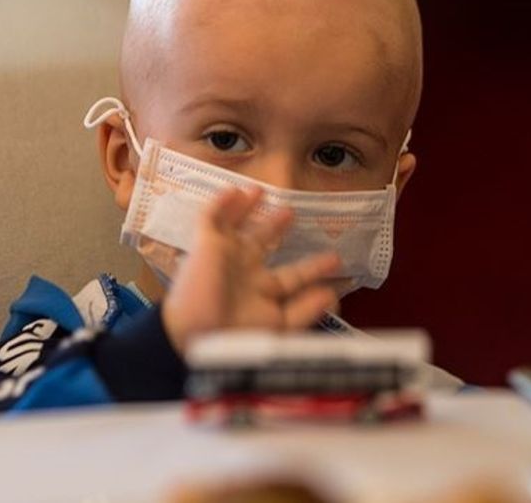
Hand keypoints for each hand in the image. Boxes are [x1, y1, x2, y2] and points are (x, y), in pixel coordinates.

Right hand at [161, 186, 340, 352]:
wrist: (194, 337)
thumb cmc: (235, 339)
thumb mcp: (279, 328)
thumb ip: (305, 311)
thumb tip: (331, 295)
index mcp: (262, 295)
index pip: (293, 277)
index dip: (314, 269)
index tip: (336, 260)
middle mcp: (244, 273)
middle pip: (263, 243)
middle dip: (276, 227)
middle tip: (291, 211)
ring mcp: (224, 257)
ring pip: (237, 226)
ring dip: (248, 209)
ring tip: (259, 191)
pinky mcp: (206, 245)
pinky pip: (211, 219)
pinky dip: (221, 204)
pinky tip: (234, 191)